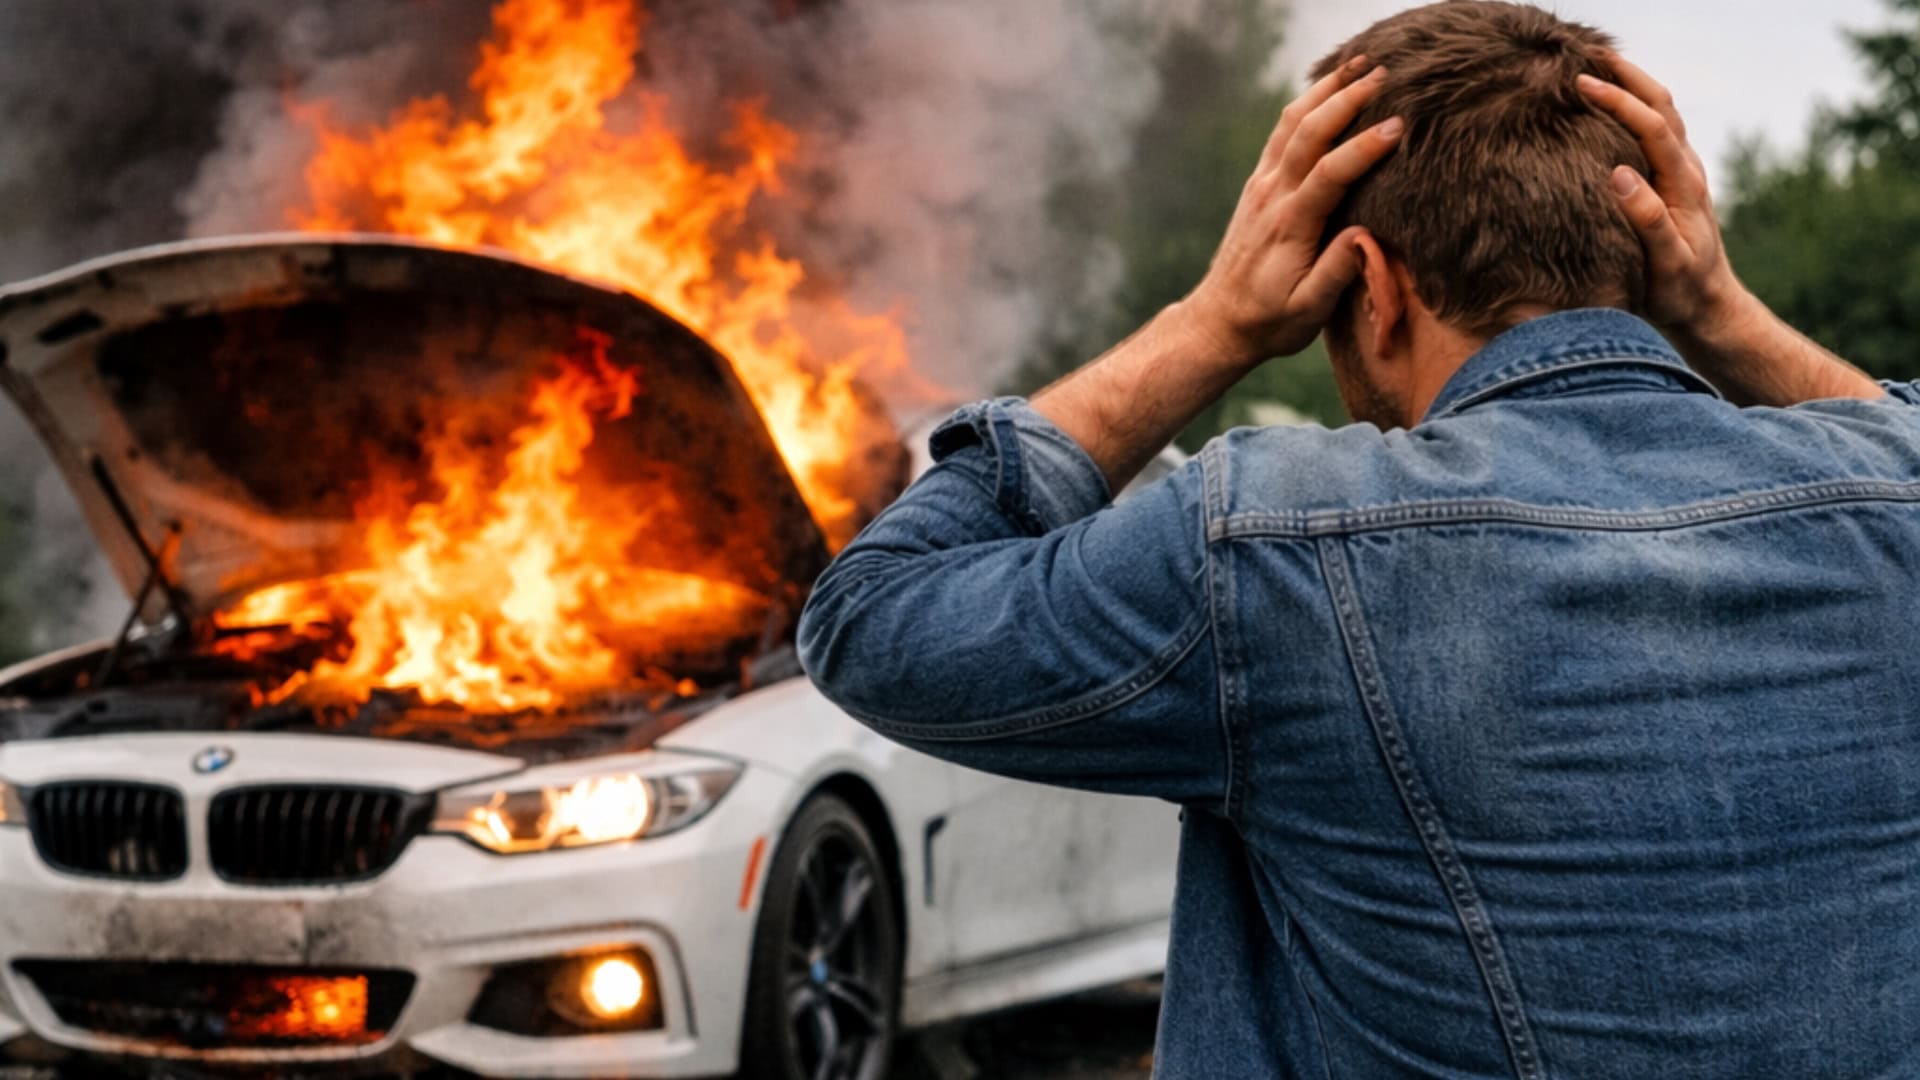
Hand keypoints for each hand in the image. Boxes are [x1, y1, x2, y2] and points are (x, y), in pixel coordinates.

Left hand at [1182, 58, 1405, 364]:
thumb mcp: (1306, 312)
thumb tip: (1365, 236)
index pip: (1328, 174)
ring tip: (1359, 64)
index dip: (1363, 148)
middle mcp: (1271, 197)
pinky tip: (1327, 89)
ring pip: (1290, 125)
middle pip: (1307, 134)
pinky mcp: (1258, 186)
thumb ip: (1336, 273)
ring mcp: (1261, 187)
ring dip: (1324, 91)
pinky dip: (1305, 104)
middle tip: (1385, 75)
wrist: (1219, 322)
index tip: (1398, 127)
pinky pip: (1281, 134)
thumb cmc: (1269, 322)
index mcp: (1288, 226)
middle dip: (1345, 99)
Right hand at [1580, 56, 1881, 404]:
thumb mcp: (1666, 262)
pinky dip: (1631, 110)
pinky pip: (1652, 134)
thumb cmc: (1681, 292)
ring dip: (1632, 86)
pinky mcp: (1670, 184)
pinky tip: (1606, 112)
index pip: (1653, 126)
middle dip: (1628, 76)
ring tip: (1598, 68)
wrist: (1708, 308)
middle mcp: (1686, 171)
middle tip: (1589, 54)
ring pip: (1661, 114)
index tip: (1581, 84)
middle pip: (1663, 105)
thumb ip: (1647, 219)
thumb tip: (1620, 175)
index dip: (1619, 101)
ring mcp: (1680, 175)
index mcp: (1683, 184)